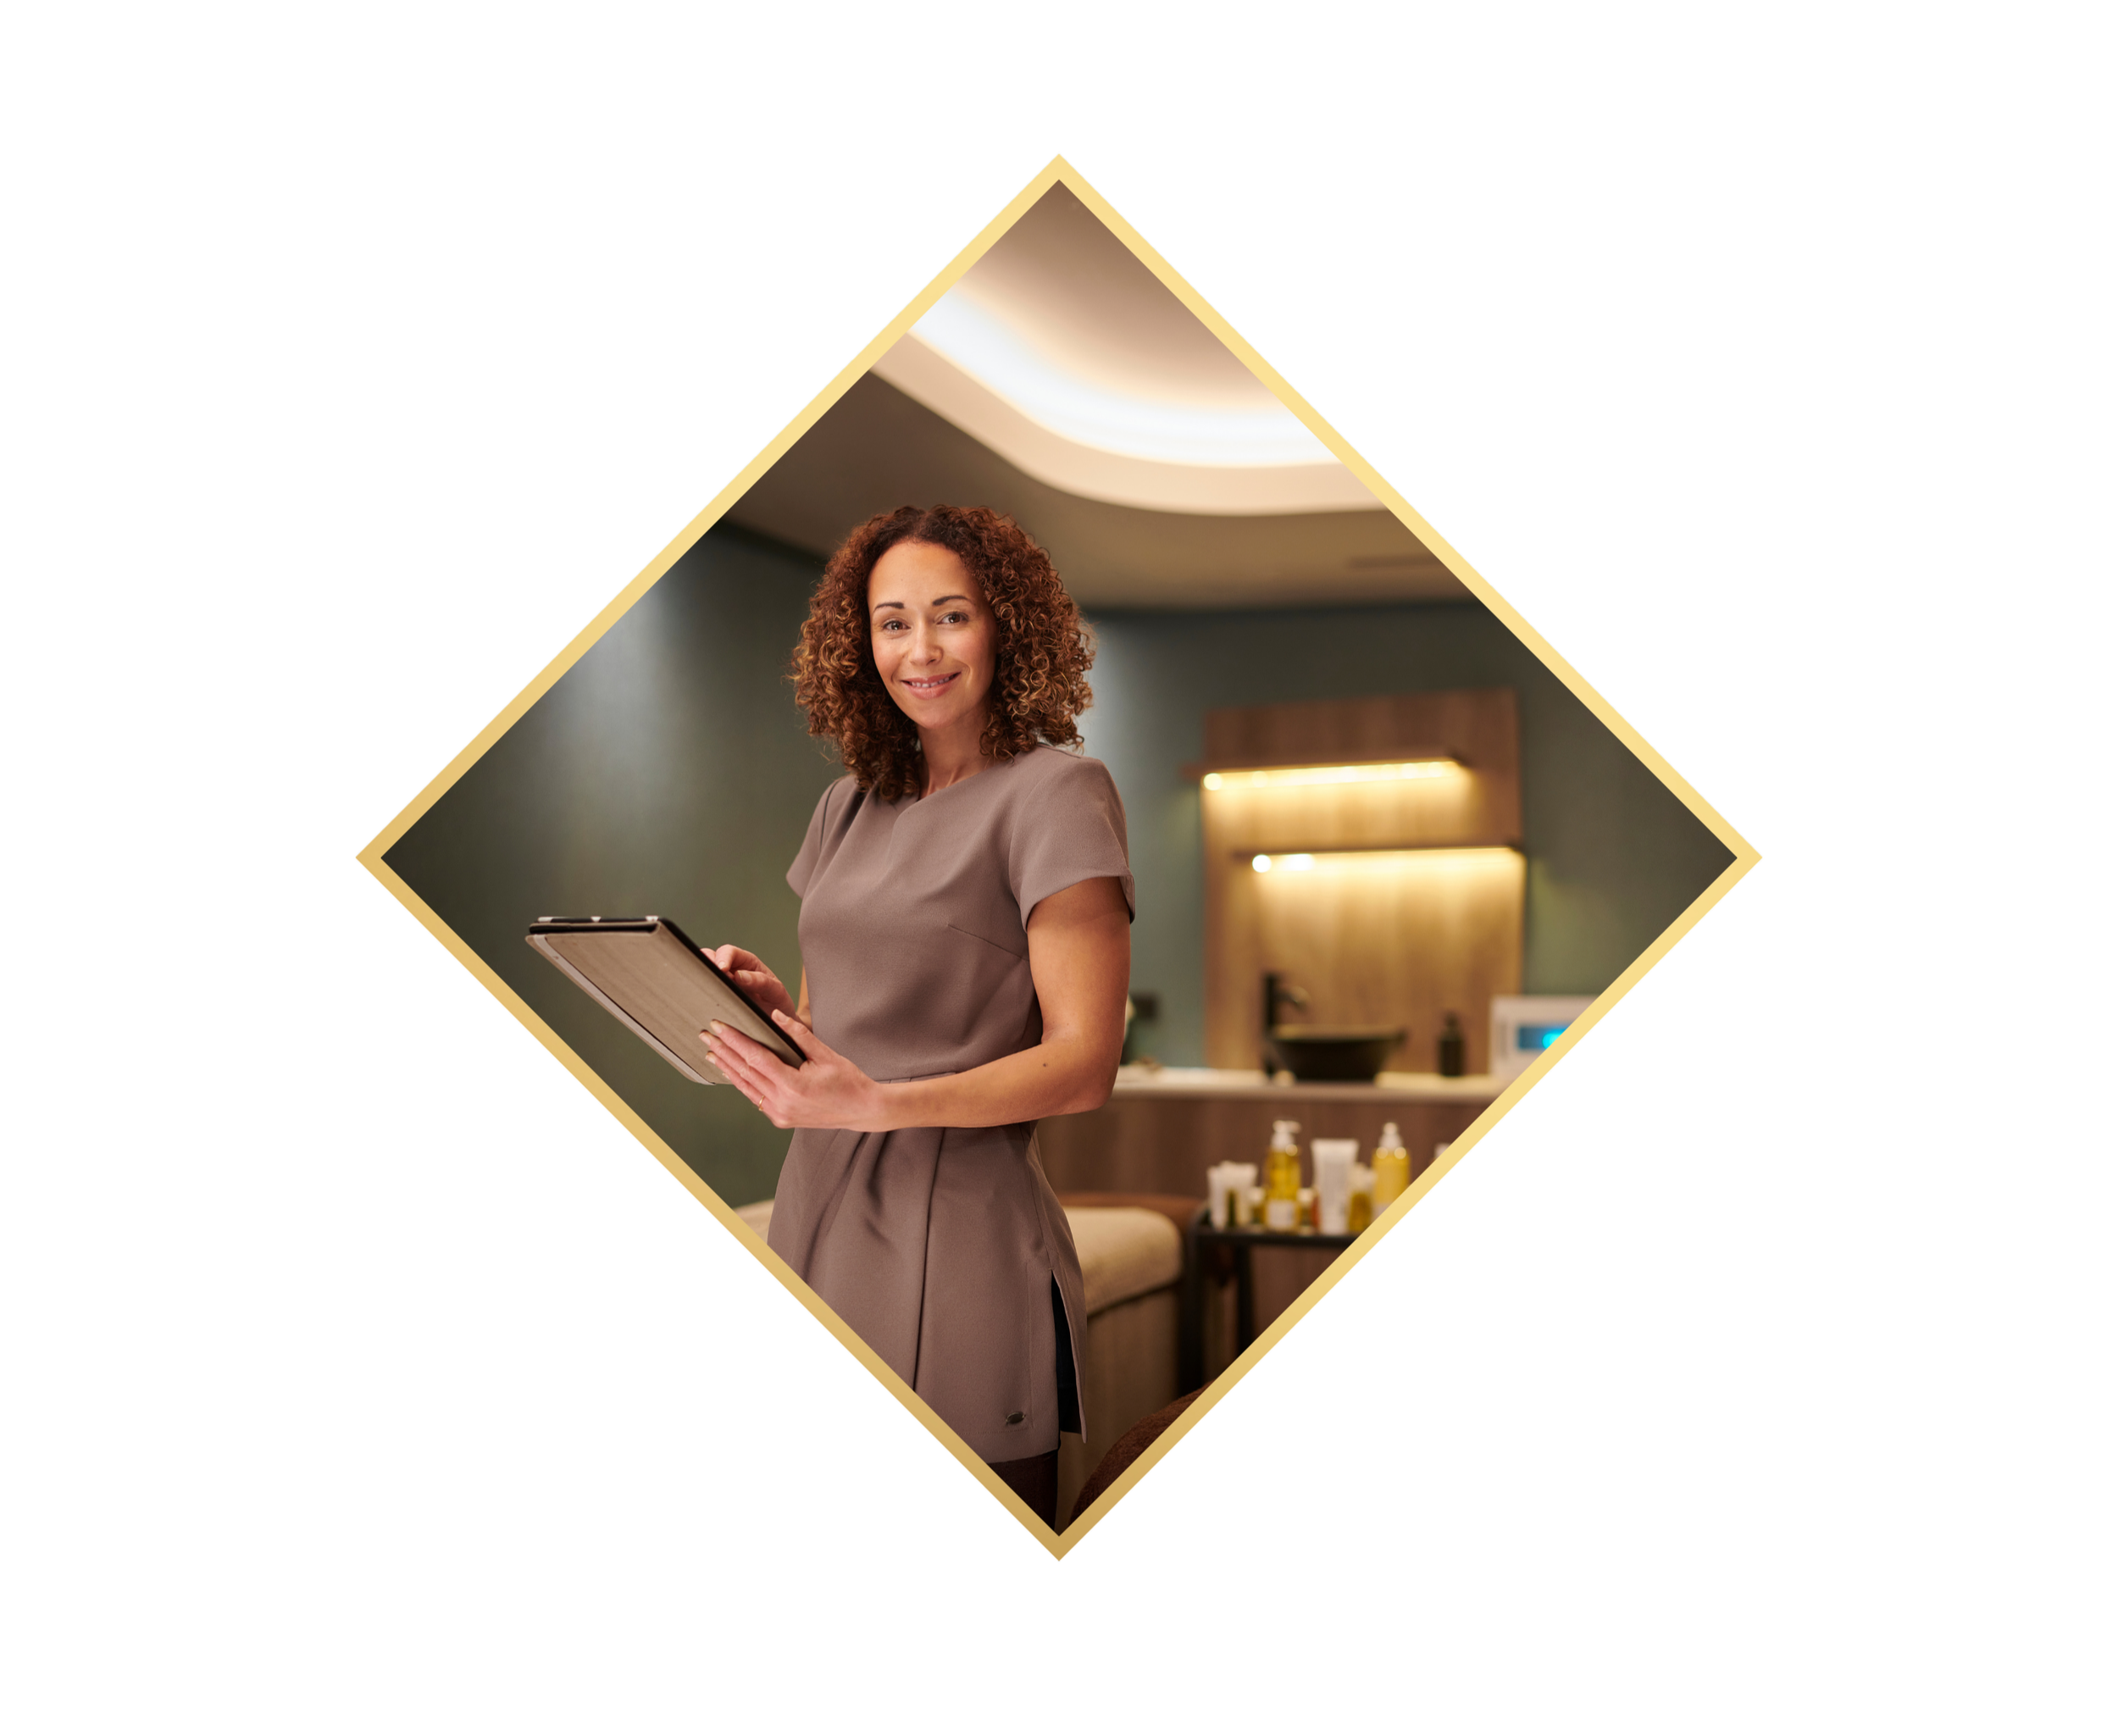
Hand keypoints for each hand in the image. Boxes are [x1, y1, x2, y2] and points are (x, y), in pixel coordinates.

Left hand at [700, 1009, 890, 1130]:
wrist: (863, 1110)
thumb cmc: (848, 1081)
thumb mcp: (826, 1054)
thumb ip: (799, 1034)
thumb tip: (776, 1015)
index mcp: (793, 1085)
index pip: (756, 1057)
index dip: (735, 1040)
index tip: (720, 1026)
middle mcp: (782, 1103)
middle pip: (745, 1072)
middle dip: (724, 1051)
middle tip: (706, 1034)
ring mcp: (780, 1114)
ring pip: (746, 1087)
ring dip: (727, 1068)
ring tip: (711, 1052)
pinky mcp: (780, 1119)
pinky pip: (755, 1098)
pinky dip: (742, 1083)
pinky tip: (731, 1071)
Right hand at [704, 944, 802, 1027]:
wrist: (779, 1025)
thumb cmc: (778, 1004)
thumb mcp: (776, 992)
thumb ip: (761, 982)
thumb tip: (740, 976)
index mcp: (748, 963)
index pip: (729, 952)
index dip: (723, 957)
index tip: (721, 969)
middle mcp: (732, 971)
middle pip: (711, 958)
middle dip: (706, 965)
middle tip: (709, 979)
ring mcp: (724, 985)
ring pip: (704, 975)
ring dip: (702, 979)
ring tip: (706, 991)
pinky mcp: (718, 999)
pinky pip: (705, 993)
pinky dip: (701, 994)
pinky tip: (704, 1001)